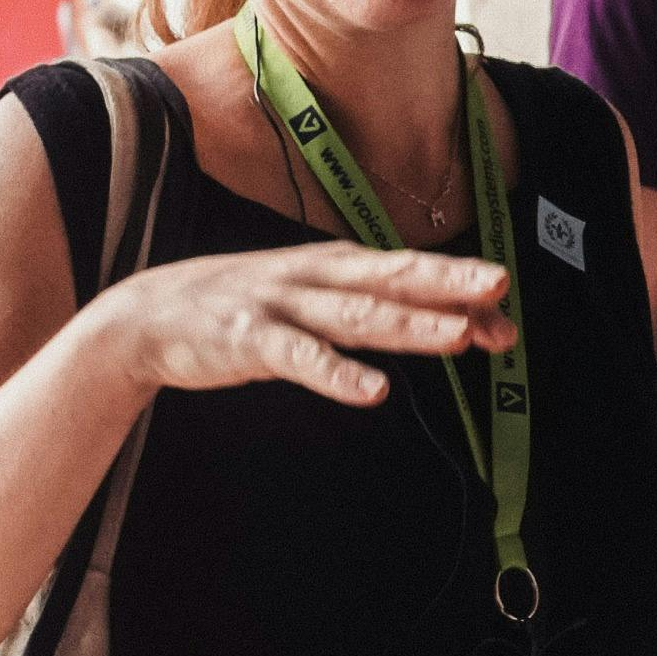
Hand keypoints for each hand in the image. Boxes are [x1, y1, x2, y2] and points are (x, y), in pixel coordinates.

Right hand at [98, 245, 512, 406]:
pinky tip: (373, 391)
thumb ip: (381, 313)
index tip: (507, 307)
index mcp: (336, 264)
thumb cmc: (250, 307)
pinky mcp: (249, 339)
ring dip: (408, 324)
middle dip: (447, 283)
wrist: (149, 313)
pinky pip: (300, 359)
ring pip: (355, 315)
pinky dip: (337, 374)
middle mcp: (316, 276)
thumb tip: (459, 325)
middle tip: (500, 286)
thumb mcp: (317, 301)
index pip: (408, 273)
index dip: (457, 288)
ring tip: (456, 336)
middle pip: (390, 278)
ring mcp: (282, 305)